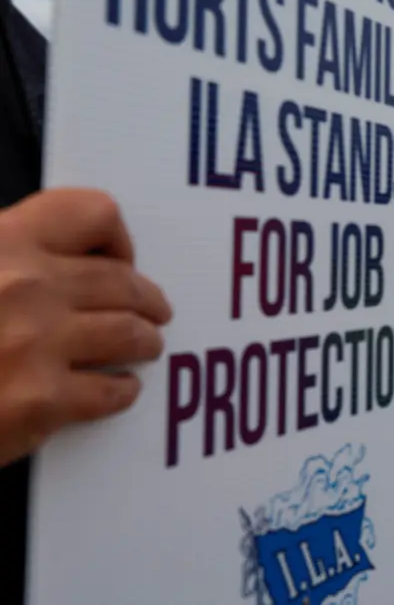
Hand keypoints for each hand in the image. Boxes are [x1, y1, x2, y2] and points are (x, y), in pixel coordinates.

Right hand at [0, 189, 172, 467]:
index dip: (115, 236)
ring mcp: (37, 344)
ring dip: (145, 339)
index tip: (120, 255)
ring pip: (130, 333)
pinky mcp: (40, 403)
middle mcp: (27, 285)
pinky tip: (121, 390)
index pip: (90, 213)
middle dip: (144, 296)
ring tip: (147, 344)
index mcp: (0, 242)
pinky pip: (110, 391)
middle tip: (154, 306)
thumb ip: (3, 256)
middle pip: (122, 280)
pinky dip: (122, 390)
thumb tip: (43, 259)